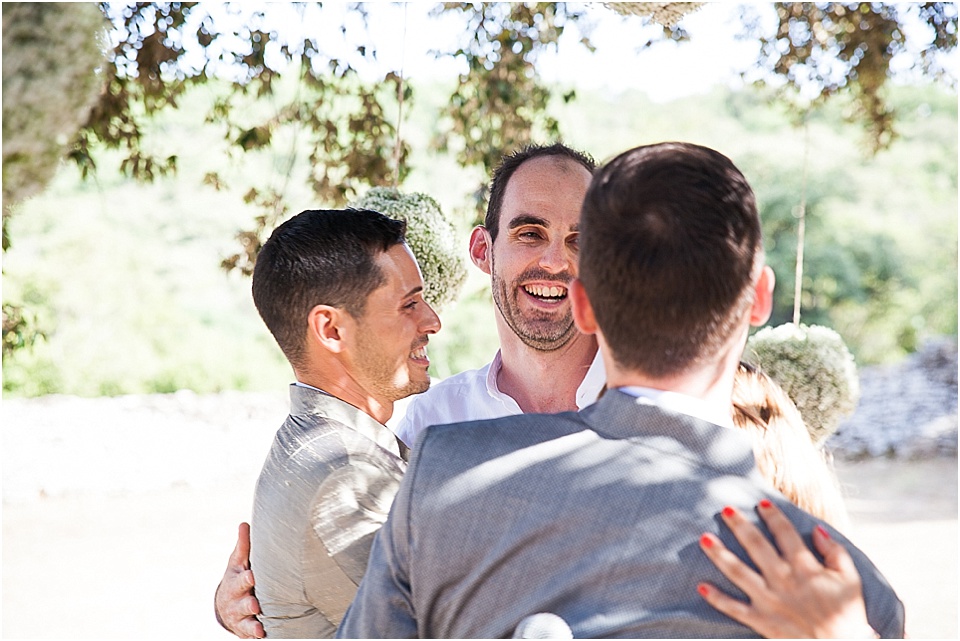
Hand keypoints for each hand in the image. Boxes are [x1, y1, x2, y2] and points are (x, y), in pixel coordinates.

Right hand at [215, 522, 264, 638]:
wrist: (226, 604)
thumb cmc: (238, 576)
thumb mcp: (238, 562)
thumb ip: (243, 545)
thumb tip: (244, 523)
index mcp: (236, 581)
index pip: (241, 579)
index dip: (246, 579)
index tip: (252, 576)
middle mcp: (236, 599)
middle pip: (241, 601)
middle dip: (247, 602)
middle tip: (254, 604)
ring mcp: (240, 614)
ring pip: (245, 618)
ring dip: (251, 620)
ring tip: (258, 621)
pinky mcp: (245, 627)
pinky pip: (249, 632)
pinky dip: (254, 633)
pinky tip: (261, 634)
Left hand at [697, 500, 877, 638]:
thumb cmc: (848, 614)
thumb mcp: (850, 579)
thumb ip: (834, 551)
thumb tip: (816, 528)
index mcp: (805, 568)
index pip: (785, 534)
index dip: (773, 515)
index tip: (760, 503)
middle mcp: (784, 580)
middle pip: (756, 546)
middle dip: (739, 525)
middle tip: (724, 508)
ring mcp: (770, 601)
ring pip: (738, 572)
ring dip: (719, 555)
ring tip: (704, 538)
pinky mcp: (762, 621)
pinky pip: (735, 609)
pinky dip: (717, 598)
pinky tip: (701, 585)